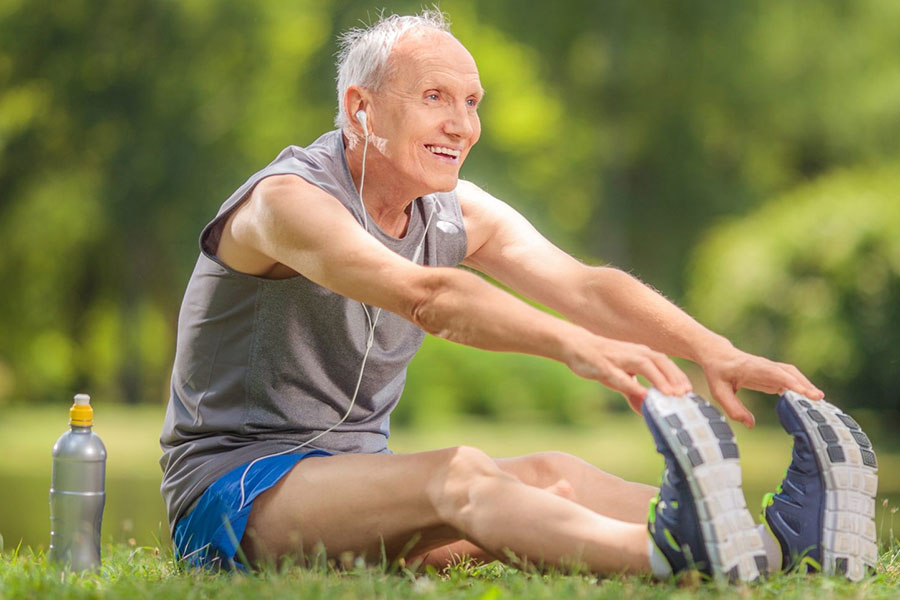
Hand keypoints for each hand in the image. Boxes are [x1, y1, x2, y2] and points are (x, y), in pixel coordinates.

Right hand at [565, 333, 692, 413]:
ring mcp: (619, 358)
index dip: (678, 376)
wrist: (575, 345)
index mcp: (640, 353)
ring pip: (645, 366)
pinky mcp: (604, 366)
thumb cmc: (600, 360)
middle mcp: (633, 353)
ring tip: (670, 394)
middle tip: (685, 395)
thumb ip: (633, 392)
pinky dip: (633, 385)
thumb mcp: (619, 377)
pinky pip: (620, 376)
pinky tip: (642, 395)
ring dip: (659, 379)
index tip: (689, 392)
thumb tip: (646, 409)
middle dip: (674, 377)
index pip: (665, 363)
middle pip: (660, 362)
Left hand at [700, 346, 823, 427]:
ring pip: (793, 375)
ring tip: (819, 401)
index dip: (790, 382)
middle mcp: (765, 366)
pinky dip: (802, 388)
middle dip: (803, 384)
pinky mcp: (774, 375)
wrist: (719, 356)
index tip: (804, 392)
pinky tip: (809, 401)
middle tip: (818, 399)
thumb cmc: (718, 374)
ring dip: (806, 386)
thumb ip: (733, 408)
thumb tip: (750, 424)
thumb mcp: (719, 391)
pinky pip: (791, 380)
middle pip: (788, 373)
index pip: (774, 373)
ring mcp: (771, 369)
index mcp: (751, 367)